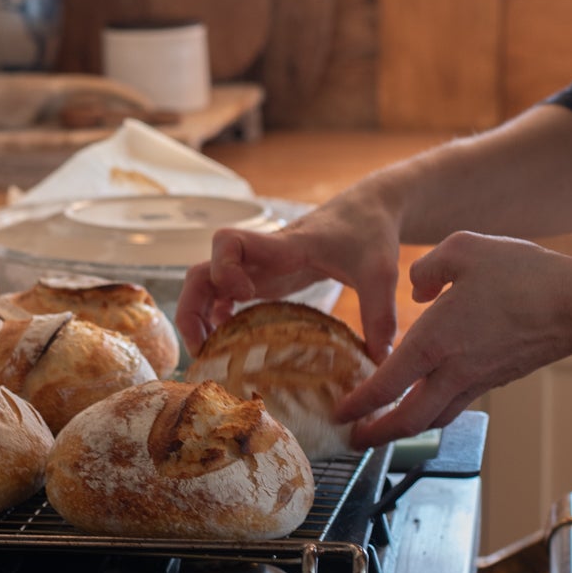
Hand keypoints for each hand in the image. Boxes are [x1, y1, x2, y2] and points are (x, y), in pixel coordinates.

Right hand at [175, 181, 405, 356]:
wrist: (366, 210)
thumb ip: (381, 313)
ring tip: (206, 354)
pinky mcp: (264, 279)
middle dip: (190, 307)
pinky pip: (222, 297)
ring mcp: (258, 269)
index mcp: (283, 246)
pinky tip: (225, 344)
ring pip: (205, 285)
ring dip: (196, 317)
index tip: (246, 296)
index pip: (229, 241)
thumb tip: (381, 361)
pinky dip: (214, 319)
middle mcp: (260, 257)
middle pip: (201, 271)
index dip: (224, 269)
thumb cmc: (368, 233)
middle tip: (203, 346)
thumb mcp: (381, 271)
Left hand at [335, 232, 571, 443]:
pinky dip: (435, 408)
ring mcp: (479, 379)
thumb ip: (428, 268)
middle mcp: (454, 370)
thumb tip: (418, 290)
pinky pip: (457, 402)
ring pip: (435, 417)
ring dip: (406, 427)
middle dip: (378, 435)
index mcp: (436, 341)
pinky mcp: (498, 378)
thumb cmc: (523, 274)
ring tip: (386, 426)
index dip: (359, 404)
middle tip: (355, 440)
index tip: (340, 413)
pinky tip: (429, 395)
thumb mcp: (464, 248)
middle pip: (409, 420)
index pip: (387, 385)